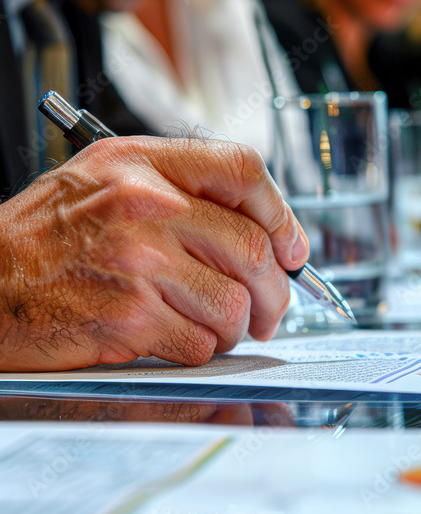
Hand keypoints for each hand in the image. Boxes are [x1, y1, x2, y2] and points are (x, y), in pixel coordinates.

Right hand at [0, 137, 308, 371]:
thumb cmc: (38, 239)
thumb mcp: (101, 180)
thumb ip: (174, 188)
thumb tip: (255, 225)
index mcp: (140, 163)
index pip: (241, 169)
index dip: (279, 213)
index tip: (290, 247)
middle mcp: (143, 205)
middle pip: (251, 247)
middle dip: (275, 290)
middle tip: (271, 309)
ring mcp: (138, 262)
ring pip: (234, 302)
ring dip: (236, 327)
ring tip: (216, 327)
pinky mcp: (130, 318)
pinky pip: (201, 343)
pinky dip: (201, 350)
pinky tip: (176, 340)